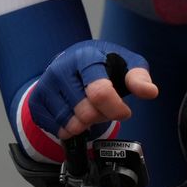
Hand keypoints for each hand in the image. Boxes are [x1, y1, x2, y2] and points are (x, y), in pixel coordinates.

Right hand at [29, 40, 158, 140]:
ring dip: (85, 125)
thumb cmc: (104, 65)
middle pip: (85, 112)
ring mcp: (45, 85)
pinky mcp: (36, 101)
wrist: (73, 61)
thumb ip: (139, 77)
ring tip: (90, 110)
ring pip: (69, 123)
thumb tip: (150, 92)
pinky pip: (55, 128)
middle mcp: (61, 68)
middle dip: (101, 117)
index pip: (99, 92)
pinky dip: (69, 129)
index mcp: (86, 57)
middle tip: (104, 108)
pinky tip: (75, 115)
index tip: (124, 112)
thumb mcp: (127, 65)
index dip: (115, 109)